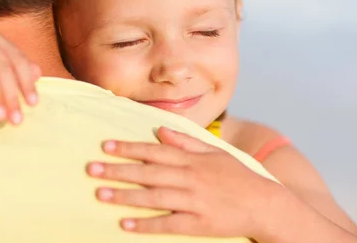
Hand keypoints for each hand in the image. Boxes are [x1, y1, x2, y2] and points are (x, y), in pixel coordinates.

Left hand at [86, 127, 279, 238]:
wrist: (264, 204)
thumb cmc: (237, 176)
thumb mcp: (214, 152)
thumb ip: (186, 141)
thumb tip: (160, 130)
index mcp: (192, 160)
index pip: (154, 151)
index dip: (128, 148)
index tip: (105, 146)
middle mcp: (189, 178)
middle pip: (148, 173)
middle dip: (118, 170)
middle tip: (92, 169)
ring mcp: (193, 202)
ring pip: (153, 198)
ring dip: (125, 196)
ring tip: (100, 194)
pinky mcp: (197, 224)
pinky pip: (167, 225)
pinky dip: (146, 225)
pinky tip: (125, 224)